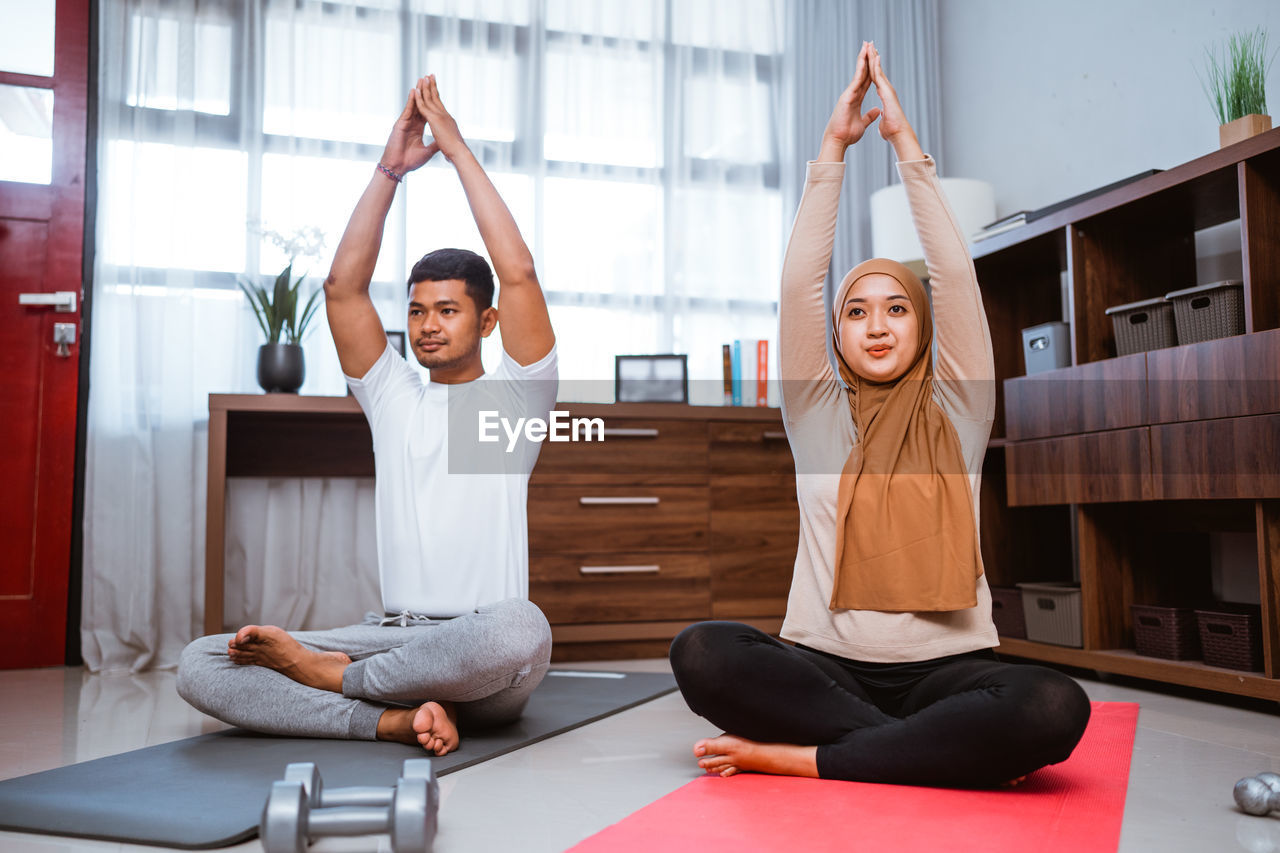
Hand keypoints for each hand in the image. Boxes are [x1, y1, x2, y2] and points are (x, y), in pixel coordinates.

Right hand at [380, 85, 439, 174]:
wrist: (398, 167)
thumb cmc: (410, 162)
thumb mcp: (427, 152)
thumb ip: (434, 145)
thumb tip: (444, 142)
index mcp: (418, 129)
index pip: (427, 112)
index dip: (432, 103)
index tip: (438, 94)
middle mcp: (412, 123)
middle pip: (420, 105)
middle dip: (425, 93)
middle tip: (429, 79)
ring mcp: (405, 122)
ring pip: (413, 105)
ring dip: (418, 93)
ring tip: (422, 80)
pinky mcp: (400, 124)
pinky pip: (407, 110)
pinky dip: (411, 101)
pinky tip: (414, 92)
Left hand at [413, 75, 467, 161]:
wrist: (459, 154)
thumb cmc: (456, 152)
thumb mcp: (450, 144)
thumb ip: (447, 140)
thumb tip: (449, 144)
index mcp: (447, 121)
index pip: (440, 106)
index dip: (437, 96)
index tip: (434, 88)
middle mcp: (445, 115)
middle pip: (437, 98)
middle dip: (433, 86)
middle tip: (430, 75)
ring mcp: (440, 116)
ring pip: (431, 98)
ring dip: (426, 87)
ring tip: (423, 77)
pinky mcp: (435, 119)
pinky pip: (424, 106)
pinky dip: (420, 98)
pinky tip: (416, 90)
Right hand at [821, 41, 880, 155]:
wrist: (838, 141)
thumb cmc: (847, 134)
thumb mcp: (862, 123)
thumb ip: (869, 116)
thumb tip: (878, 110)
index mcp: (856, 99)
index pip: (866, 81)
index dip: (871, 69)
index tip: (875, 58)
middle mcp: (852, 94)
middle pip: (862, 73)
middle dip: (866, 58)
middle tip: (869, 43)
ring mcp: (849, 93)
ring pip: (858, 72)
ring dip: (863, 58)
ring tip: (867, 44)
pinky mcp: (847, 96)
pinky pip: (856, 79)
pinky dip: (861, 68)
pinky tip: (864, 58)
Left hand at [868, 44, 922, 159]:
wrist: (898, 134)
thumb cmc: (892, 130)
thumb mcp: (883, 121)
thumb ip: (881, 117)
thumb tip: (881, 116)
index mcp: (884, 95)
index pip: (876, 79)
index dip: (871, 69)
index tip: (868, 58)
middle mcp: (887, 90)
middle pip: (877, 70)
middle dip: (873, 57)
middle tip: (870, 44)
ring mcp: (888, 89)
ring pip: (878, 70)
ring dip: (874, 57)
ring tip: (870, 45)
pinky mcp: (887, 92)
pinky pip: (880, 76)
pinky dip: (877, 66)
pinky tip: (874, 56)